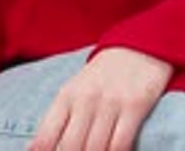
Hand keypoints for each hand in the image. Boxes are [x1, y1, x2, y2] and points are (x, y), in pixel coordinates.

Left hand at [28, 47, 172, 150]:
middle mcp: (85, 99)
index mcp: (65, 97)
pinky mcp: (135, 104)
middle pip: (69, 149)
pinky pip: (121, 143)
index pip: (44, 140)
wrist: (139, 45)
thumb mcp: (75, 90)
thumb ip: (59, 121)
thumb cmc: (103, 76)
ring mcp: (110, 101)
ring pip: (95, 150)